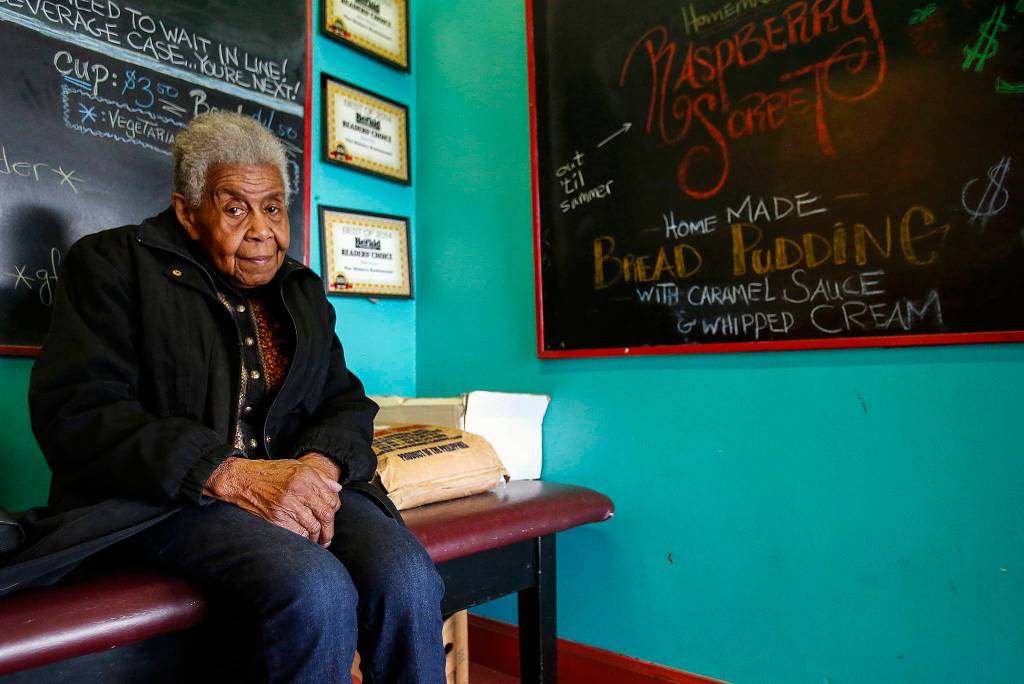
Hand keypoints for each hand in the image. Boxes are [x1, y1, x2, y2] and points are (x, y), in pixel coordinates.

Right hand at [204, 457, 341, 545]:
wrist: (242, 479)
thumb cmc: (271, 473)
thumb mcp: (297, 467)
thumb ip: (319, 478)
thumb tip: (337, 489)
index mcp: (306, 477)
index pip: (331, 499)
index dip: (334, 511)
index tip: (331, 517)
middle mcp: (299, 490)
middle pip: (325, 515)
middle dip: (329, 529)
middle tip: (327, 537)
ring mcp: (287, 505)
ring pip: (313, 527)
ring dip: (317, 537)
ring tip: (317, 541)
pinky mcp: (275, 518)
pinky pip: (297, 533)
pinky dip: (303, 539)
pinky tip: (303, 539)